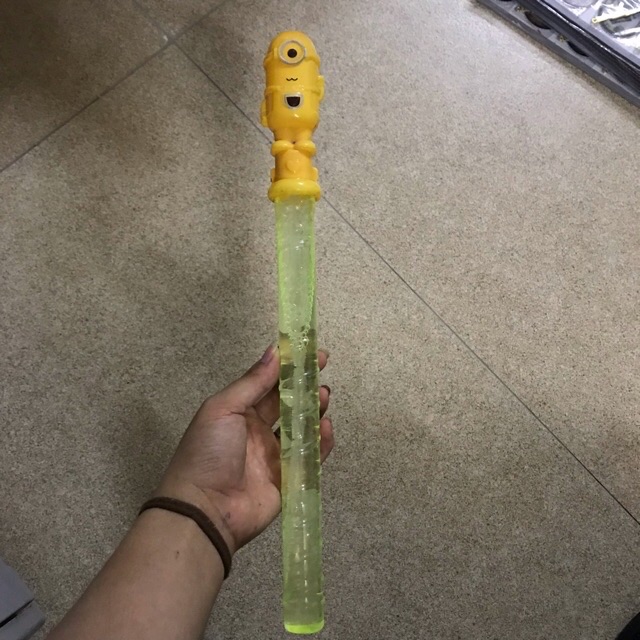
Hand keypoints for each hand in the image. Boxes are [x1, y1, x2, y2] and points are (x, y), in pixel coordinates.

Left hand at [155, 345, 333, 553]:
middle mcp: (257, 431)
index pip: (268, 384)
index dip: (289, 367)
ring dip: (315, 410)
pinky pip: (311, 457)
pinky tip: (326, 427)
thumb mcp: (224, 408)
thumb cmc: (209, 451)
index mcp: (239, 412)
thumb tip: (275, 351)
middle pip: (288, 404)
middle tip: (323, 371)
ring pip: (302, 428)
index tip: (311, 352)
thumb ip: (253, 382)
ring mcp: (274, 456)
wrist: (204, 509)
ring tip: (324, 396)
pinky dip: (322, 442)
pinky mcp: (289, 479)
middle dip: (306, 386)